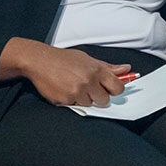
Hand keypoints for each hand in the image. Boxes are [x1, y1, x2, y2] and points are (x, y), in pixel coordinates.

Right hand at [2, 39, 131, 107]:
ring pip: (90, 104)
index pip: (118, 88)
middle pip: (105, 100)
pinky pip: (74, 105)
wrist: (39, 61)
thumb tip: (126, 69)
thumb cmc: (63, 59)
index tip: (111, 89)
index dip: (115, 90)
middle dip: (100, 96)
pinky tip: (65, 89)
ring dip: (84, 98)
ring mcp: (76, 92)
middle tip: (90, 88)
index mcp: (97, 70)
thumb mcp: (87, 59)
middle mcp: (88, 81)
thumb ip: (108, 67)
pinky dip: (71, 100)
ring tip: (75, 86)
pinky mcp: (64, 100)